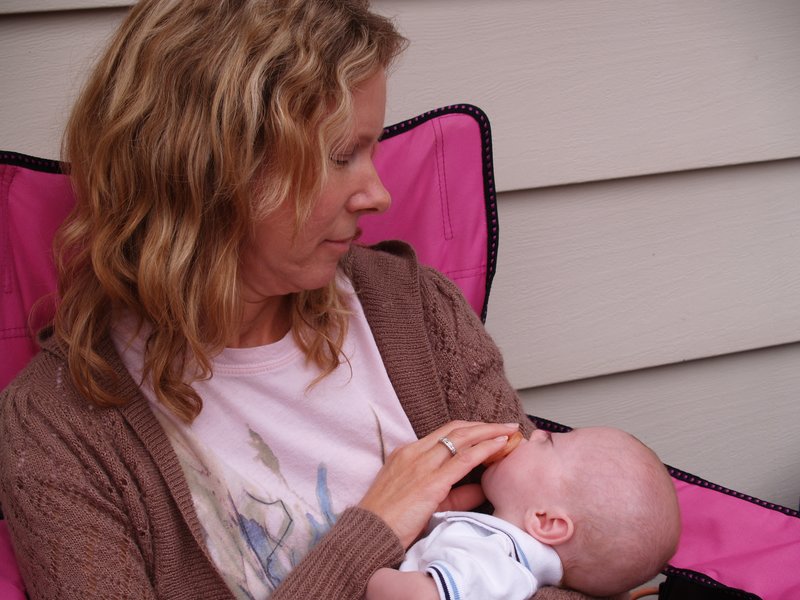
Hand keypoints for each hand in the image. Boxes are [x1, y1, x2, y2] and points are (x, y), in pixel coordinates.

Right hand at [358, 420, 519, 547]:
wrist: (369, 534)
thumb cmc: (390, 521)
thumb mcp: (423, 500)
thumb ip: (454, 493)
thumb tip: (481, 488)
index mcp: (407, 453)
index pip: (444, 433)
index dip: (470, 429)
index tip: (490, 430)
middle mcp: (414, 452)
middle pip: (456, 429)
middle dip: (484, 425)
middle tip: (506, 425)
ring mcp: (421, 465)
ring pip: (462, 438)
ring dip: (489, 431)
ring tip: (509, 431)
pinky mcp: (430, 482)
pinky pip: (463, 459)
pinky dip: (484, 448)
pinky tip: (499, 445)